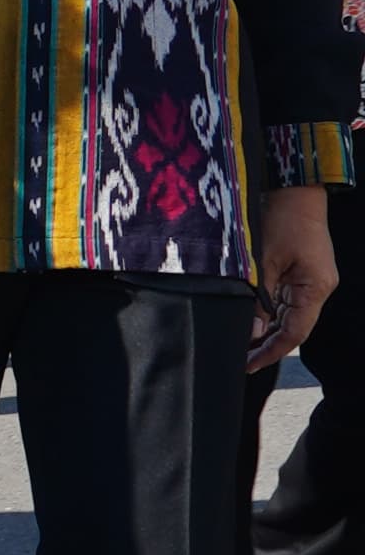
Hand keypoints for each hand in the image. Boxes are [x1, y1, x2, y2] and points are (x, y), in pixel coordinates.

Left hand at [255, 184, 336, 371]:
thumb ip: (256, 299)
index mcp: (315, 288)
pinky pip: (284, 301)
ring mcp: (308, 280)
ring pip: (287, 316)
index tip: (248, 365)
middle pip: (292, 327)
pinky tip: (249, 323)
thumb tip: (249, 332)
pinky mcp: (299, 272)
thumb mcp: (262, 261)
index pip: (295, 333)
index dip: (271, 352)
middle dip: (266, 345)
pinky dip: (267, 313)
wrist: (293, 189)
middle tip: (238, 359)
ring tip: (239, 346)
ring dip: (265, 331)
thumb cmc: (281, 219)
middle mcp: (316, 288)